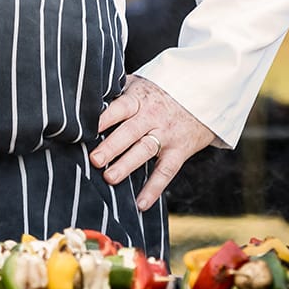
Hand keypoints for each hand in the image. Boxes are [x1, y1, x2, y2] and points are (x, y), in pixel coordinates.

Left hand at [89, 74, 217, 210]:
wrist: (203, 95)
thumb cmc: (160, 92)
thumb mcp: (139, 84)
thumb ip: (116, 90)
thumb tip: (85, 100)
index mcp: (139, 99)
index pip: (120, 108)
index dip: (105, 118)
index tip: (87, 129)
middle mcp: (152, 117)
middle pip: (130, 131)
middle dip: (112, 146)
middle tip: (95, 159)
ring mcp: (167, 135)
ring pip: (145, 150)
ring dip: (127, 165)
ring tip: (109, 178)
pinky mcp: (178, 151)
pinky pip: (165, 172)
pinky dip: (154, 189)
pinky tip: (140, 204)